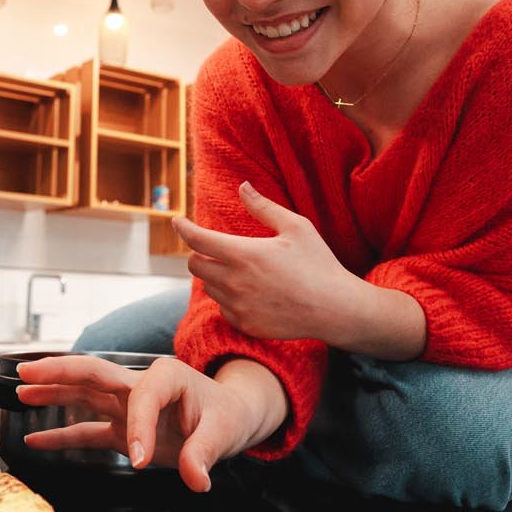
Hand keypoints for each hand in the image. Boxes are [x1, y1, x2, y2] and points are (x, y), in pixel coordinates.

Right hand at [12, 355, 285, 492]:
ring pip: (83, 396)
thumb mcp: (224, 432)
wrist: (230, 417)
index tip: (140, 462)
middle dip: (60, 372)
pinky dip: (62, 435)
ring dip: (52, 394)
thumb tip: (196, 480)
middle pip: (93, 373)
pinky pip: (87, 430)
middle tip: (27, 373)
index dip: (138, 429)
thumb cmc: (227, 416)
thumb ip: (205, 454)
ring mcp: (127, 406)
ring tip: (19, 395)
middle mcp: (139, 386)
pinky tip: (35, 440)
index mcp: (166, 378)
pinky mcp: (122, 428)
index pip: (142, 398)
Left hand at [171, 181, 363, 342]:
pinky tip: (250, 293)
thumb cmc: (318, 264)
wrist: (335, 309)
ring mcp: (238, 307)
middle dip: (199, 253)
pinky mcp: (245, 325)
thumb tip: (243, 186)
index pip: (197, 240)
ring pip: (208, 287)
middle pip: (195, 265)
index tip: (177, 221)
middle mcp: (234, 282)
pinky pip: (223, 309)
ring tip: (242, 271)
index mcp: (244, 254)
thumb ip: (264, 207)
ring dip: (215, 276)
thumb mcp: (296, 227)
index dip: (183, 228)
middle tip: (216, 248)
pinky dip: (228, 299)